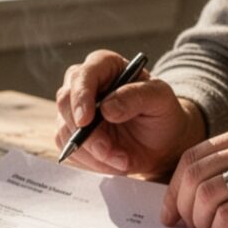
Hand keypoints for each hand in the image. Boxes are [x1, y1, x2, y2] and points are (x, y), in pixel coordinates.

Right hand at [54, 50, 205, 175]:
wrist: (162, 142)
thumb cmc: (162, 113)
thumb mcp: (160, 99)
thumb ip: (136, 96)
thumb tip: (107, 108)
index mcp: (104, 65)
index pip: (82, 75)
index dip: (80, 97)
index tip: (86, 121)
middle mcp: (84, 84)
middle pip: (65, 102)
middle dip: (86, 133)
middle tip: (109, 150)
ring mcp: (74, 111)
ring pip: (65, 131)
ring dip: (92, 152)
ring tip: (122, 158)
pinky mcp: (71, 135)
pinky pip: (69, 150)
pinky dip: (91, 162)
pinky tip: (113, 160)